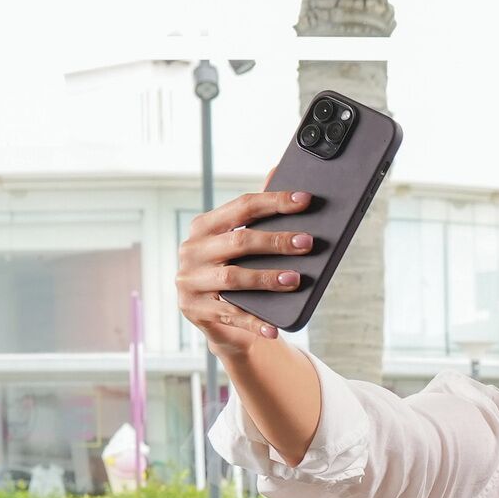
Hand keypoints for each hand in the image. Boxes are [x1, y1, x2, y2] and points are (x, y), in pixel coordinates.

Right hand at [174, 187, 319, 348]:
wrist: (217, 319)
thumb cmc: (235, 270)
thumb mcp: (241, 242)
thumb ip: (255, 212)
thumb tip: (277, 169)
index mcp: (204, 226)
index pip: (242, 208)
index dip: (274, 202)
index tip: (305, 200)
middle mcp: (191, 250)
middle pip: (239, 242)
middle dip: (276, 241)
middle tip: (308, 243)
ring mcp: (190, 281)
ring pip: (233, 278)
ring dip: (267, 279)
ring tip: (295, 279)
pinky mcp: (195, 310)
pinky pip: (230, 315)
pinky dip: (254, 322)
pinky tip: (275, 327)